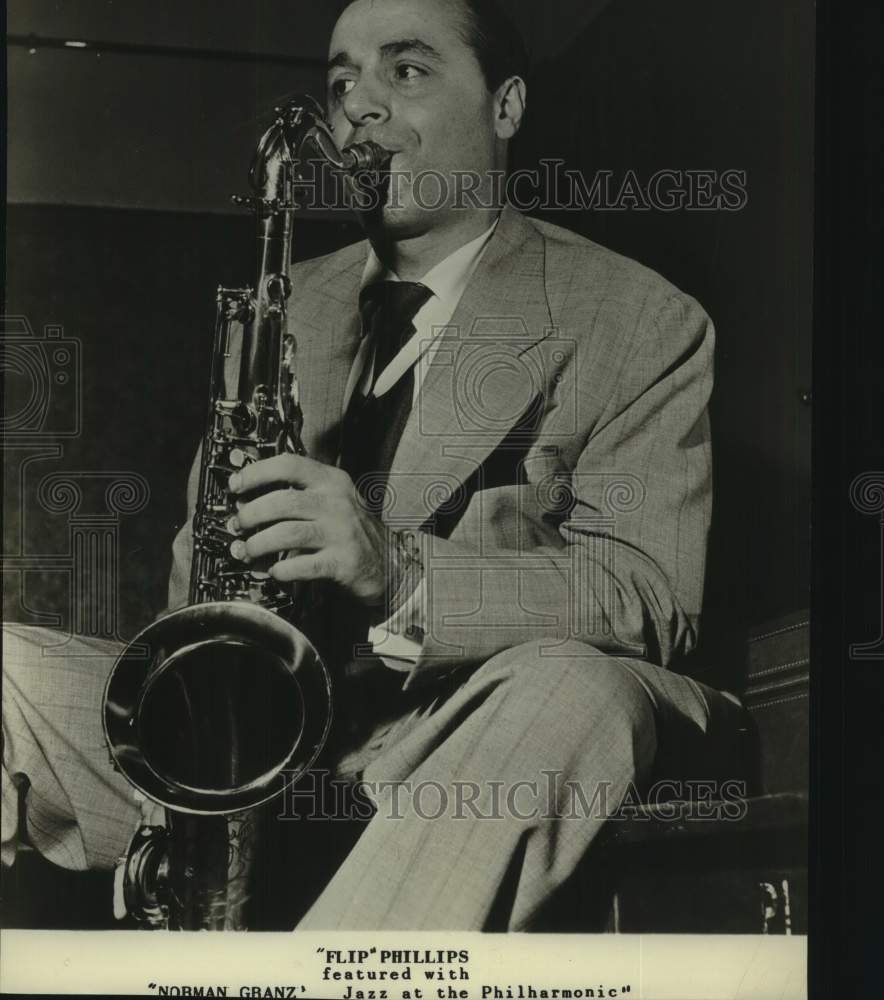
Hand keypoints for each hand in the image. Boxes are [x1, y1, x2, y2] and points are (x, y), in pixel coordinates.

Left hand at [227, 454, 390, 606]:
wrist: (389, 562)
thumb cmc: (351, 531)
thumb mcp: (332, 500)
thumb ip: (298, 494)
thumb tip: (248, 498)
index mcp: (332, 482)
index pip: (290, 465)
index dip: (257, 473)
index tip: (236, 485)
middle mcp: (338, 504)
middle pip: (284, 500)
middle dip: (252, 513)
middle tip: (238, 524)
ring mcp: (341, 533)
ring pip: (288, 532)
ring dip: (259, 543)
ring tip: (247, 550)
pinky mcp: (342, 562)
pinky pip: (303, 564)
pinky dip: (282, 569)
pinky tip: (275, 570)